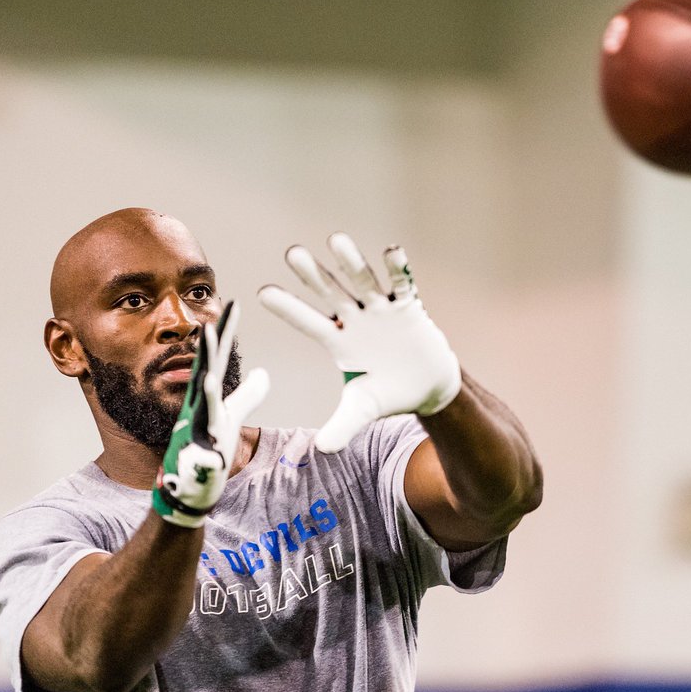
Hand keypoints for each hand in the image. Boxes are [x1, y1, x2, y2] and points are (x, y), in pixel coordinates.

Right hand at [152, 301, 269, 527]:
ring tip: (208, 339)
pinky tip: (210, 403)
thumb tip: (264, 371)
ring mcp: (195, 428)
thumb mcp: (232, 417)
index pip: (216, 358)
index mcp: (204, 396)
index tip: (234, 303)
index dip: (225, 332)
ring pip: (201, 396)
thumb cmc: (209, 448)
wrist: (189, 488)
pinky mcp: (198, 453)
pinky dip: (207, 422)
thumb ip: (248, 394)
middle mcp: (196, 407)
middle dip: (211, 341)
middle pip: (205, 368)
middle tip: (218, 313)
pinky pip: (203, 435)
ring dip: (204, 369)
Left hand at [258, 233, 460, 452]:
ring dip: (351, 262)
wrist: (427, 386)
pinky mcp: (408, 307)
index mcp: (339, 342)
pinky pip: (402, 284)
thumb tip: (322, 451)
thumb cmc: (388, 393)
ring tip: (336, 240)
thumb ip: (343, 426)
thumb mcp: (362, 409)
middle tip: (292, 254)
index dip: (288, 309)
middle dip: (313, 275)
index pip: (308, 322)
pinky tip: (391, 251)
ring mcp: (381, 310)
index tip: (262, 294)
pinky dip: (397, 269)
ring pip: (362, 282)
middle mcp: (355, 320)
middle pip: (330, 294)